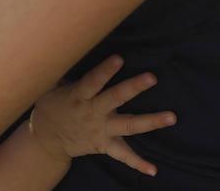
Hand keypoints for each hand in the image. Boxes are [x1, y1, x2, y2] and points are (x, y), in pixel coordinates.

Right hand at [30, 55, 176, 177]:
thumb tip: (70, 50)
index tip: (119, 58)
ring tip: (172, 117)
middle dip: (134, 88)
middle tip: (152, 77)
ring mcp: (101, 131)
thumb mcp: (52, 87)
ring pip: (129, 126)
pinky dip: (138, 163)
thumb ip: (65, 72)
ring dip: (151, 122)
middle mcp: (92, 114)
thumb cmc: (51, 106)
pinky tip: (154, 170)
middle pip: (115, 99)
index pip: (93, 82)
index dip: (105, 71)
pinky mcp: (104, 146)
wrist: (48, 140)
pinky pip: (123, 156)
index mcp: (78, 97)